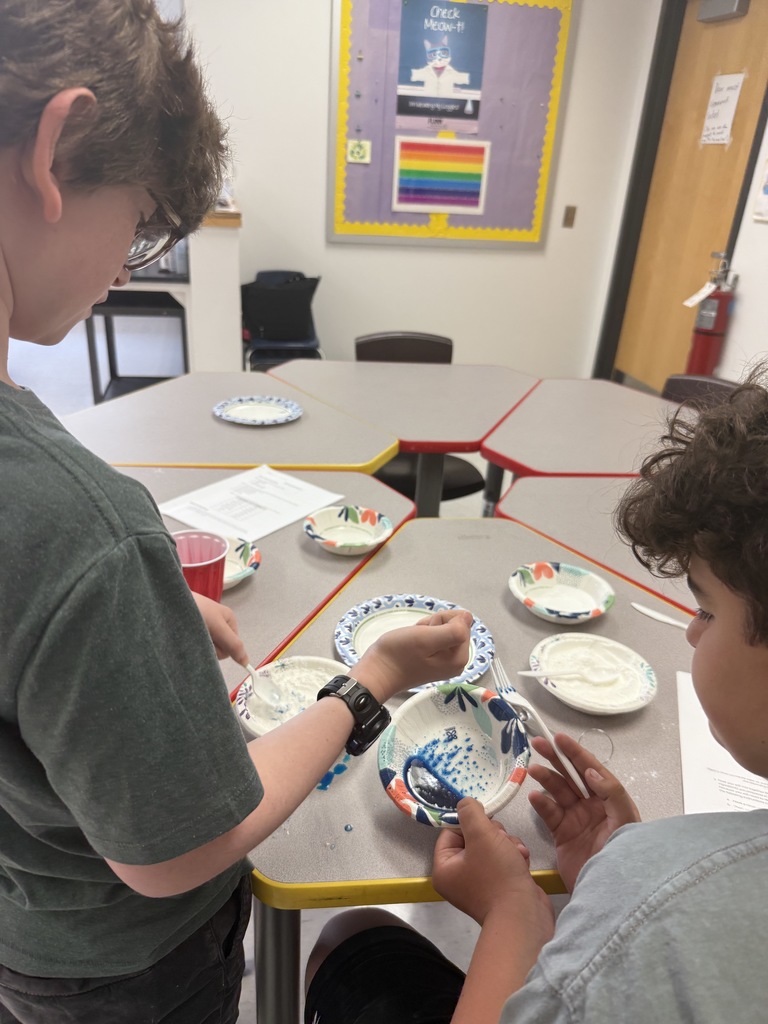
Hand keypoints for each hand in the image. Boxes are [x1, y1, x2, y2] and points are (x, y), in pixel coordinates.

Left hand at [191, 592, 247, 664]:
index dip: (221, 649)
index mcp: (229, 620)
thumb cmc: (196, 610)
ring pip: (208, 647)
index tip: (211, 642)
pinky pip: (197, 644)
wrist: (168, 600)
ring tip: (189, 634)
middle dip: (209, 647)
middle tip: (198, 637)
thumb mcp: (218, 627)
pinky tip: (184, 635)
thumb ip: (233, 644)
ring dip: (199, 645)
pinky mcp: (192, 630)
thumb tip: (246, 663)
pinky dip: (191, 643)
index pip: (232, 647)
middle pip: (220, 648)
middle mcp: (219, 624)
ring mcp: (206, 627)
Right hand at [353, 608, 471, 702]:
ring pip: (442, 628)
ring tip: (413, 640)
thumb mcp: (427, 638)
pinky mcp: (433, 659)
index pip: (462, 622)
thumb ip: (453, 630)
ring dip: (426, 629)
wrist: (377, 672)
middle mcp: (456, 661)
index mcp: (460, 658)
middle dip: (434, 625)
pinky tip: (412, 643)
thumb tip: (469, 617)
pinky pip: (433, 636)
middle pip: (453, 625)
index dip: (442, 621)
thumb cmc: (400, 654)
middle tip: (419, 637)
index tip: (427, 632)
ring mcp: (444, 661)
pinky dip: (422, 634)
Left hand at [432, 798, 550, 928]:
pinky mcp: (500, 887)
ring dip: (507, 844)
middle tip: (502, 841)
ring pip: (492, 847)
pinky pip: (503, 861)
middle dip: (493, 834)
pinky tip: (522, 861)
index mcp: (444, 868)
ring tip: (516, 852)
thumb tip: (465, 803)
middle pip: (473, 837)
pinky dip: (513, 857)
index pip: (451, 831)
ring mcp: (480, 884)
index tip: (486, 821)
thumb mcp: (481, 834)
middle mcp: (458, 878)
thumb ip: (470, 812)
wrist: (524, 916)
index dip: (469, 822)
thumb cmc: (497, 874)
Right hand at [528, 732, 640, 891]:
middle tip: (538, 744)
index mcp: (610, 799)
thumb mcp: (625, 822)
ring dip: (545, 779)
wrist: (611, 891)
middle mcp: (592, 805)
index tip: (559, 738)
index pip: (591, 769)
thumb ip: (611, 793)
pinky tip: (534, 796)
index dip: (575, 753)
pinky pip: (549, 814)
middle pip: (571, 776)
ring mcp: (576, 819)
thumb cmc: (624, 854)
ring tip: (532, 770)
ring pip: (558, 791)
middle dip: (555, 758)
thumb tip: (591, 771)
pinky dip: (541, 804)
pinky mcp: (562, 834)